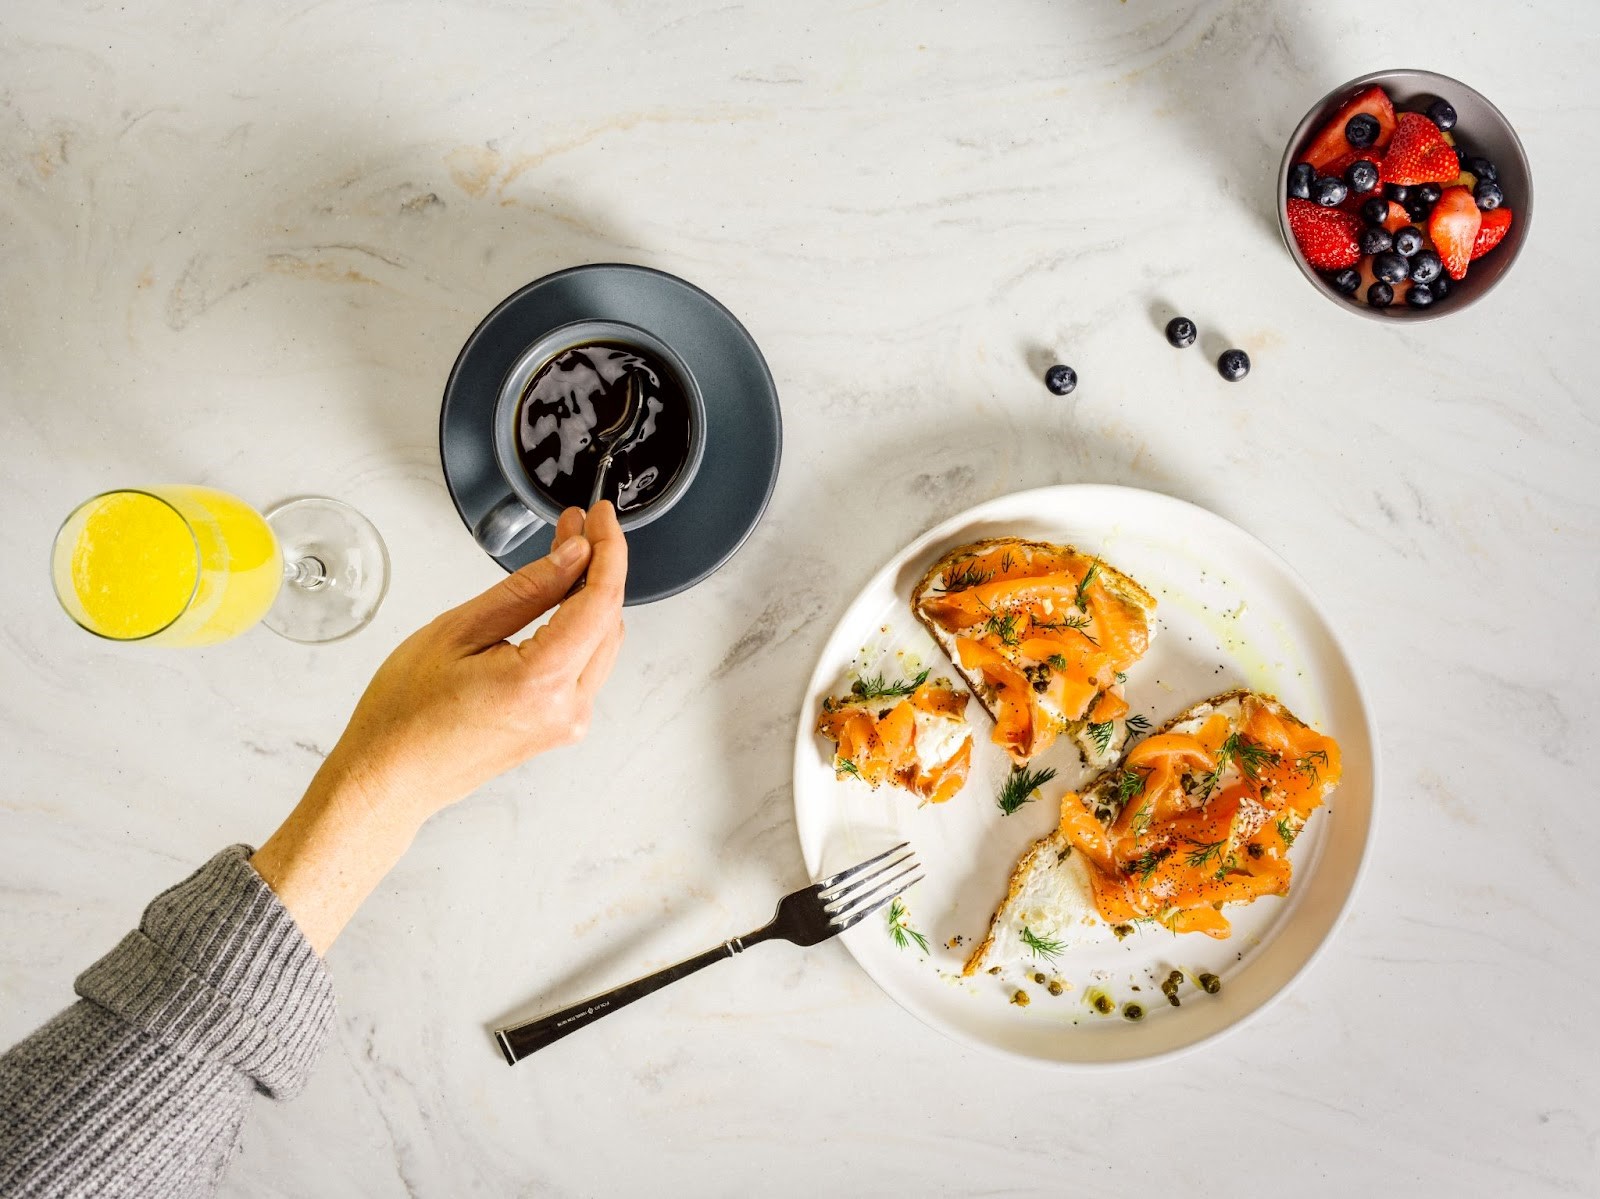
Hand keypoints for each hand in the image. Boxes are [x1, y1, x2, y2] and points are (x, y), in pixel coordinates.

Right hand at [323, 502, 627, 823]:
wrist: (390, 778)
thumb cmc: (405, 714)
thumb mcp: (458, 631)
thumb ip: (526, 589)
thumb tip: (573, 555)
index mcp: (541, 682)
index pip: (601, 599)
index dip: (608, 548)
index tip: (601, 515)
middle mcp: (567, 708)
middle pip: (609, 619)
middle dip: (598, 565)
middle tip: (575, 525)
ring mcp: (568, 722)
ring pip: (603, 641)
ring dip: (590, 594)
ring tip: (566, 553)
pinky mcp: (560, 726)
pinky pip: (586, 664)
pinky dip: (580, 626)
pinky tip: (559, 599)